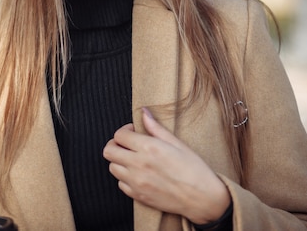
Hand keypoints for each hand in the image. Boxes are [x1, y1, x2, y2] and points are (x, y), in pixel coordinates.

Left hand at [103, 107, 230, 224]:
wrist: (203, 198)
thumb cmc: (194, 168)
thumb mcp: (177, 143)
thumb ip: (155, 127)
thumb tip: (143, 112)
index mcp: (149, 148)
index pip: (119, 135)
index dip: (125, 130)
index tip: (134, 131)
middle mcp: (139, 165)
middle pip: (109, 151)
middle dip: (115, 144)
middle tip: (127, 143)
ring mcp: (137, 183)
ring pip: (112, 168)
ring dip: (119, 160)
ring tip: (133, 158)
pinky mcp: (139, 197)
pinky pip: (121, 185)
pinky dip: (125, 177)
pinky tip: (138, 173)